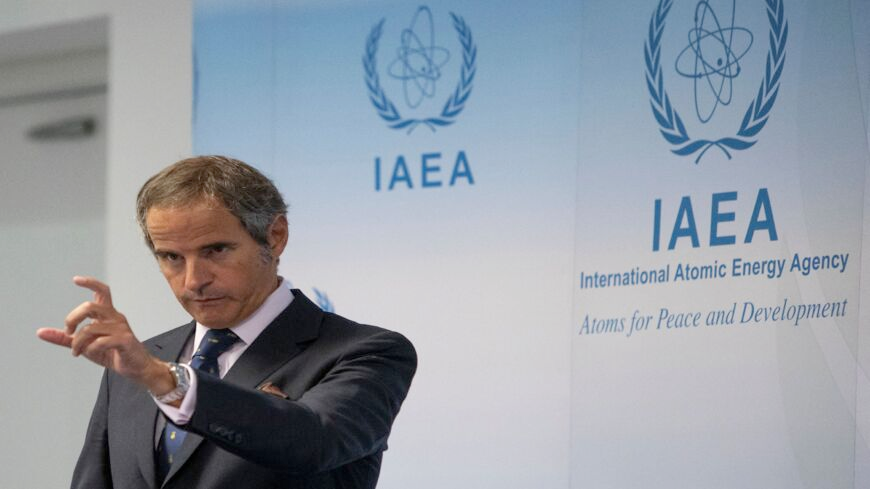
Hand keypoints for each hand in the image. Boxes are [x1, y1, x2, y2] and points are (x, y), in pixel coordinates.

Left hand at [37, 276, 174, 393]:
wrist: (136, 367)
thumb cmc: (113, 353)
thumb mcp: (84, 345)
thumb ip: (64, 338)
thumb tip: (41, 332)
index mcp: (107, 315)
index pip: (102, 291)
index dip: (90, 283)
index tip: (76, 280)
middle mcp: (115, 317)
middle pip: (90, 306)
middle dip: (72, 319)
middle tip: (68, 332)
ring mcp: (120, 328)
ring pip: (90, 328)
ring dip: (77, 342)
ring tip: (76, 351)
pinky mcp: (124, 340)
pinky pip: (99, 342)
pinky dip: (90, 349)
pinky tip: (89, 353)